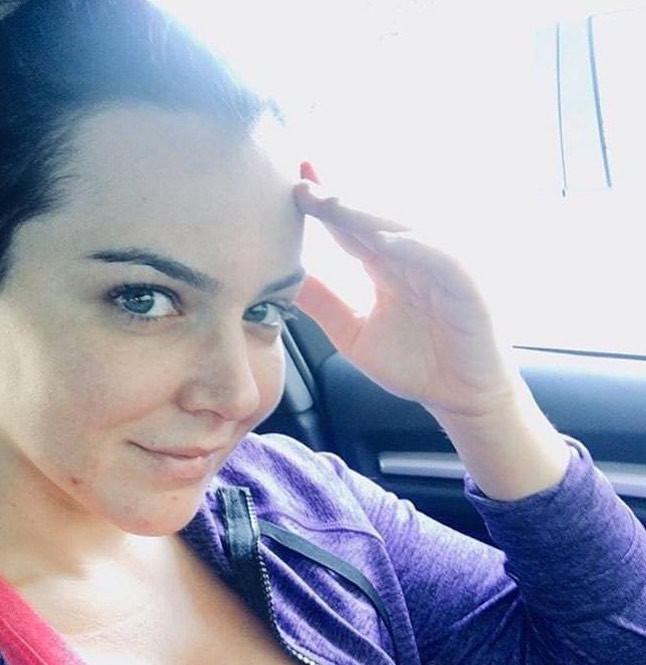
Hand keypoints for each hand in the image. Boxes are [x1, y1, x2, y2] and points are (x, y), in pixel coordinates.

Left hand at [293, 172, 519, 420]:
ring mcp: (439, 267)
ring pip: (400, 231)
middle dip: (336, 201)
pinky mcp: (466, 283)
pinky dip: (414, 246)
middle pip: (369, 222)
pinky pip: (439, 257)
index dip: (322, 208)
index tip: (291, 184)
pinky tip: (383, 240)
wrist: (460, 398)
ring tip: (331, 203)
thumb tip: (284, 279)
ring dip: (366, 215)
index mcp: (384, 267)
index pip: (348, 230)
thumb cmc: (414, 365)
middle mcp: (410, 259)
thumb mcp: (352, 334)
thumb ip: (323, 304)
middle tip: (301, 180)